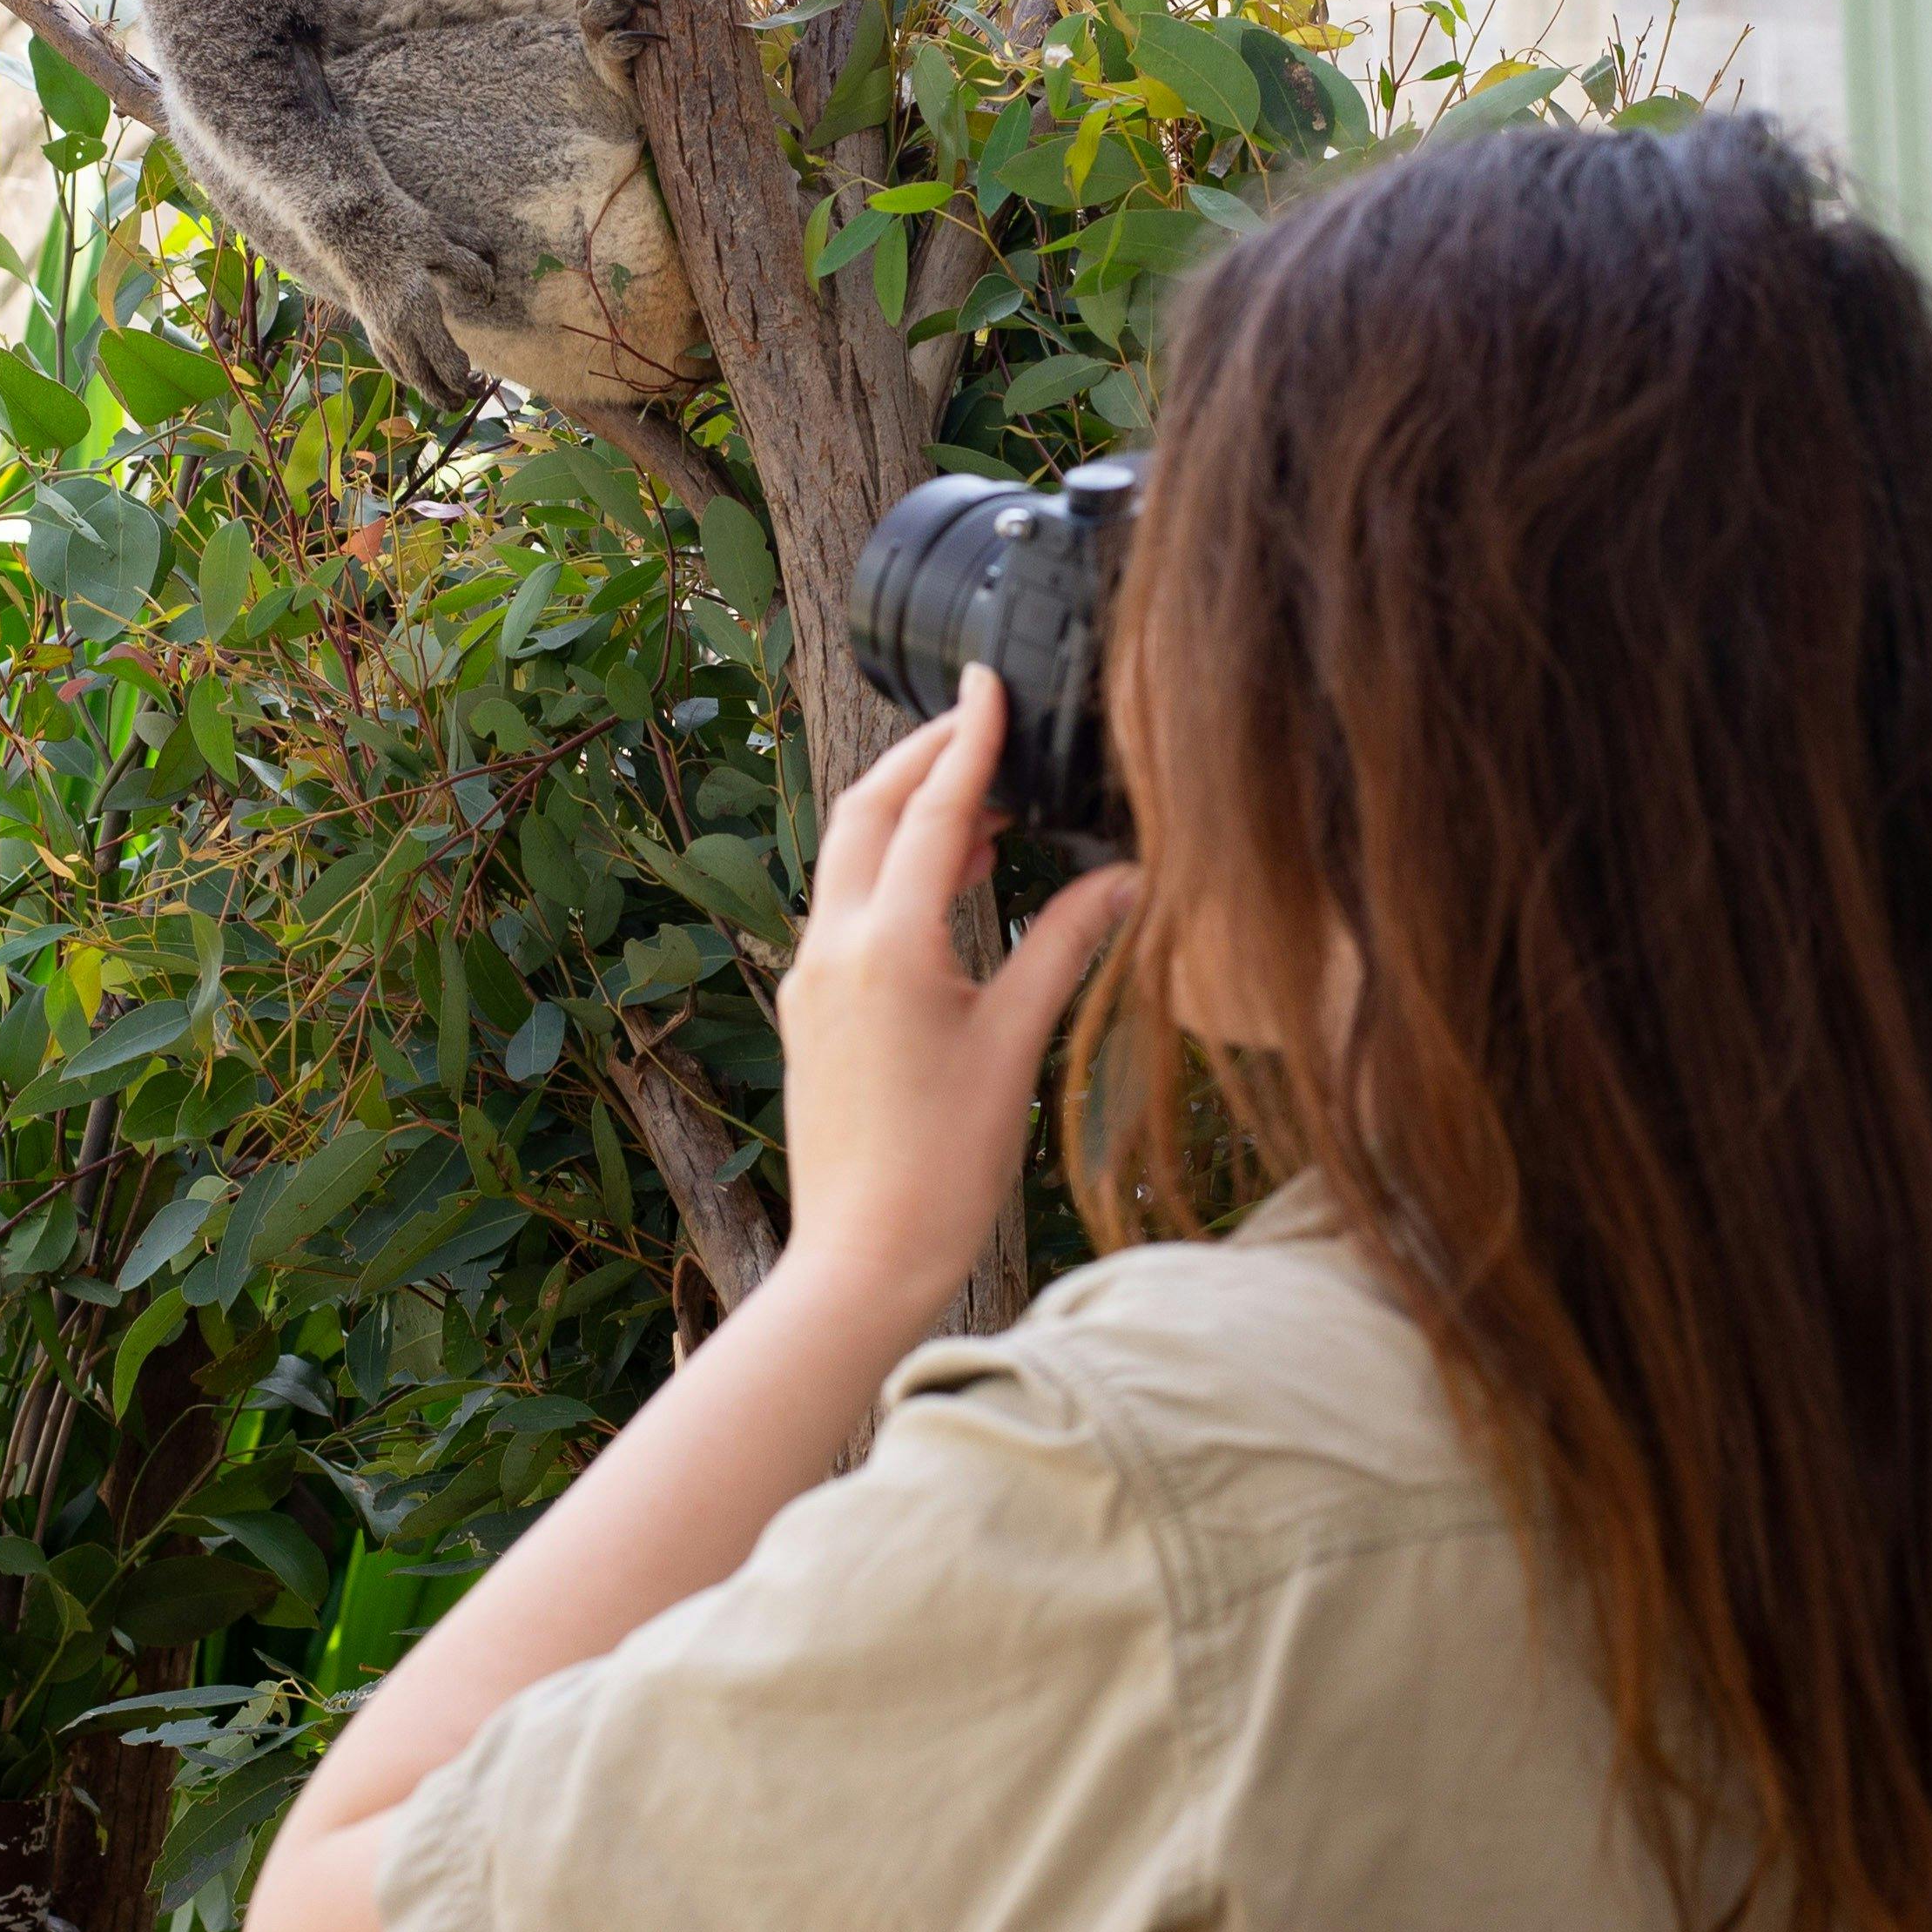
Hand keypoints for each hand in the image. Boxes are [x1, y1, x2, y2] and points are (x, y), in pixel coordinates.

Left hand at [770, 667, 1136, 1330]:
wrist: (862, 1254)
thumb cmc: (945, 1165)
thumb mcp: (1017, 1044)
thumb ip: (1065, 947)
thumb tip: (1124, 878)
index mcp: (889, 945)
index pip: (935, 810)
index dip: (968, 738)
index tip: (988, 678)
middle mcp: (834, 946)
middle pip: (868, 809)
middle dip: (921, 755)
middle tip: (981, 724)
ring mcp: (810, 974)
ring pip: (848, 854)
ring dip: (905, 811)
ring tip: (983, 802)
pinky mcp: (808, 1004)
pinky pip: (844, 904)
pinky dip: (890, 868)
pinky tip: (946, 882)